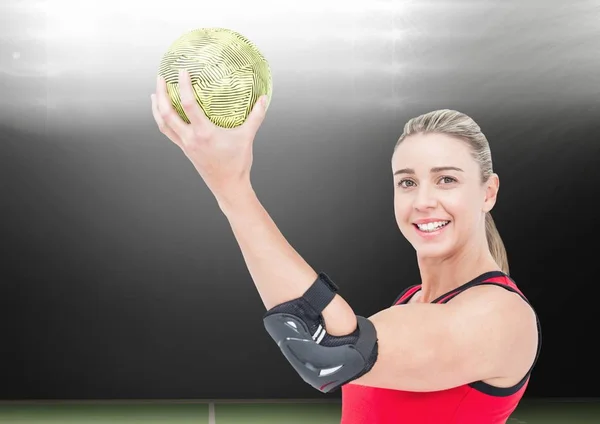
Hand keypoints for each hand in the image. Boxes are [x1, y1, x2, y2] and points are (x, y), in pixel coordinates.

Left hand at [151, 69, 268, 198]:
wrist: (228, 186)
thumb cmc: (237, 163)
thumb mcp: (247, 137)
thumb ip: (256, 117)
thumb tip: (264, 99)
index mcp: (204, 133)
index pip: (188, 105)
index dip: (183, 86)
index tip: (182, 72)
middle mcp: (190, 138)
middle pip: (167, 113)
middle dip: (161, 94)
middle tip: (160, 77)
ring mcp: (185, 145)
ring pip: (163, 124)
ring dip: (157, 108)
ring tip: (155, 93)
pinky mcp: (185, 150)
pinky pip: (168, 132)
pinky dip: (163, 120)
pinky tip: (165, 113)